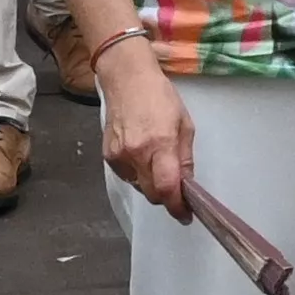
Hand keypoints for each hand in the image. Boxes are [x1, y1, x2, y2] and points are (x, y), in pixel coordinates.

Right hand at [98, 47, 190, 214]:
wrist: (126, 80)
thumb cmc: (160, 97)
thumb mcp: (184, 124)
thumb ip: (185, 158)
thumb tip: (187, 184)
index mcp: (160, 144)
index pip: (167, 188)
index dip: (177, 207)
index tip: (185, 215)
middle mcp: (136, 154)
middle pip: (152, 194)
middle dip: (166, 197)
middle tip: (177, 189)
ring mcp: (119, 156)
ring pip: (139, 187)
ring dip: (152, 184)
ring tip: (158, 162)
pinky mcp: (107, 156)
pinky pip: (127, 177)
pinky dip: (138, 174)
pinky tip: (143, 156)